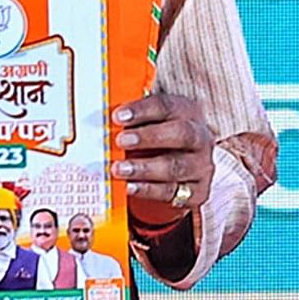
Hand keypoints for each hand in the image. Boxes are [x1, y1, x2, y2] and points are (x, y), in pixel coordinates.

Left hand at [111, 93, 215, 232]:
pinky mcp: (198, 192)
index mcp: (188, 113)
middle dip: (149, 137)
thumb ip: (131, 122)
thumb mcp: (149, 125)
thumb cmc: (158, 143)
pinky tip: (130, 187)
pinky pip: (173, 193)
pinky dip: (149, 190)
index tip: (118, 115)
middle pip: (181, 134)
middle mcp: (200, 138)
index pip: (168, 106)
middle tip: (121, 140)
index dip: (143, 110)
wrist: (181, 174)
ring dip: (144, 168)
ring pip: (176, 167)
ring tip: (118, 169)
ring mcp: (201, 167)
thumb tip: (98, 120)